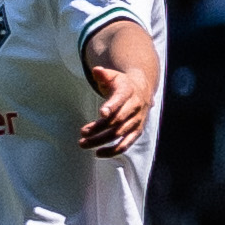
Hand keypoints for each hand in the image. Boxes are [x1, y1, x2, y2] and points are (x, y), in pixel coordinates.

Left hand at [79, 32, 156, 158]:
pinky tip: (98, 153)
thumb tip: (96, 70)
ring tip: (83, 144)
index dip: (112, 106)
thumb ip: (103, 74)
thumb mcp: (113, 76)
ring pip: (119, 134)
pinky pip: (126, 144)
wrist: (142, 91)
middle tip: (82, 132)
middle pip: (117, 120)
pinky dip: (113, 150)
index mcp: (128, 92)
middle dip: (99, 127)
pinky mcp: (136, 132)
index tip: (101, 113)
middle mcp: (135, 107)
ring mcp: (136, 121)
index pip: (121, 99)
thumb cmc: (121, 84)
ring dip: (101, 140)